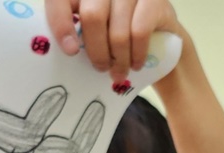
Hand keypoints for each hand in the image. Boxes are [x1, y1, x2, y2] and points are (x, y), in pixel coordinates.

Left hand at [45, 0, 183, 81]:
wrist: (162, 34)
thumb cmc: (120, 32)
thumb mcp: (94, 28)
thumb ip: (77, 29)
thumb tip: (65, 50)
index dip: (60, 23)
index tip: (69, 51)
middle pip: (92, 17)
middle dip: (96, 51)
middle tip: (100, 68)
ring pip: (117, 31)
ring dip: (118, 59)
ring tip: (118, 73)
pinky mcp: (154, 0)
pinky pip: (139, 33)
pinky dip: (135, 55)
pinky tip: (135, 65)